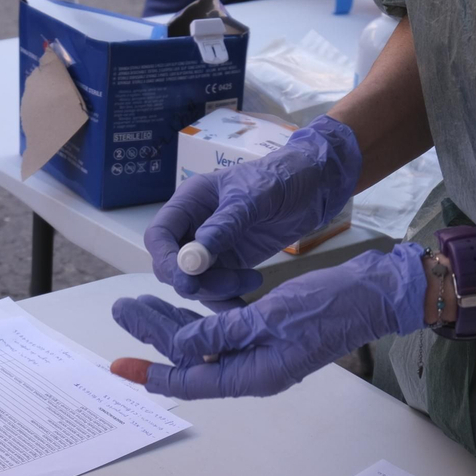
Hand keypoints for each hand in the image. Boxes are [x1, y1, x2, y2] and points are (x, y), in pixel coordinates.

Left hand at [110, 242, 427, 398]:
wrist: (370, 294)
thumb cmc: (327, 306)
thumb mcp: (269, 318)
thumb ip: (222, 333)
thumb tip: (182, 346)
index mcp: (253, 375)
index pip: (190, 381)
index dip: (152, 374)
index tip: (119, 367)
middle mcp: (251, 369)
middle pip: (190, 358)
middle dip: (154, 336)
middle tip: (121, 311)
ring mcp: (259, 352)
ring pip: (203, 342)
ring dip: (171, 322)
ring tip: (137, 303)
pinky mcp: (266, 334)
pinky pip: (222, 330)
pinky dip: (199, 317)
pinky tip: (181, 302)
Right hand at [145, 116, 361, 306]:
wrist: (316, 186)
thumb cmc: (282, 177)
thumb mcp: (255, 196)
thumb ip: (225, 225)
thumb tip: (194, 257)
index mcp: (190, 202)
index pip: (159, 236)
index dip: (166, 261)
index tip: (188, 280)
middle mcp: (194, 226)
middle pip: (173, 265)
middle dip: (195, 281)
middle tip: (228, 285)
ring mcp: (211, 248)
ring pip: (195, 283)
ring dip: (216, 292)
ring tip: (251, 282)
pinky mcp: (230, 265)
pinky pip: (217, 289)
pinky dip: (228, 298)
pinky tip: (250, 294)